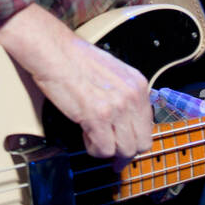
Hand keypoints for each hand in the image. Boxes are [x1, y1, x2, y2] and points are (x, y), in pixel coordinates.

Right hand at [0, 5, 152, 170]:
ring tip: (92, 136)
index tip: (124, 146)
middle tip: (110, 152)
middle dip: (125, 151)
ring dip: (107, 149)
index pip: (148, 126)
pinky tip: (85, 133)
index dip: (135, 139)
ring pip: (125, 150)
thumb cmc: (76, 60)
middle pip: (142, 143)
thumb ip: (124, 96)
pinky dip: (93, 148)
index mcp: (139, 85)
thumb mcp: (114, 74)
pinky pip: (104, 149)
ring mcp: (117, 107)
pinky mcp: (98, 116)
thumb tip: (126, 122)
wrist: (55, 52)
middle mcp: (133, 96)